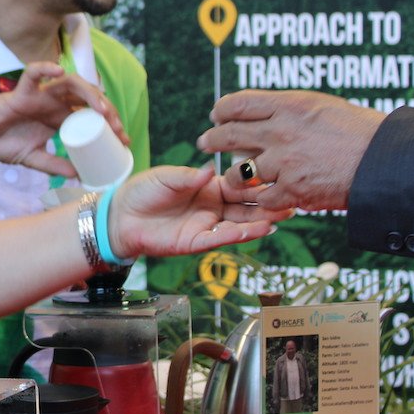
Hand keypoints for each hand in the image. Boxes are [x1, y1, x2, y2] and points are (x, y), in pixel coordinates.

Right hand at [0, 61, 127, 175]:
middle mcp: (53, 103)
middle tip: (116, 127)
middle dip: (106, 109)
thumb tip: (78, 176)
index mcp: (58, 117)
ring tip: (101, 108)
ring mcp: (39, 95)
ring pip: (70, 83)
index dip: (109, 125)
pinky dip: (45, 69)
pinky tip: (58, 72)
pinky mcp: (21, 92)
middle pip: (87, 97)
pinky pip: (33, 73)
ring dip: (89, 92)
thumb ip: (54, 165)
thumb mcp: (33, 158)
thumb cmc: (2, 143)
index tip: (123, 141)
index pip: (90, 115)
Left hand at [108, 165, 292, 258]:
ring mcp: (206, 226)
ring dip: (260, 221)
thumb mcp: (167, 177)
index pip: (239, 185)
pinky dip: (240, 235)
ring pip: (239, 224)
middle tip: (293, 200)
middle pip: (246, 206)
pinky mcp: (195, 242)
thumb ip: (189, 176)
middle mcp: (213, 208)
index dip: (258, 183)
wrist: (121, 216)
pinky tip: (257, 230)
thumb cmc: (143, 191)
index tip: (280, 177)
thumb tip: (210, 170)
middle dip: (269, 204)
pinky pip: (220, 239)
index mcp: (209, 188)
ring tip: (282, 215)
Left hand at [195, 90, 383, 210]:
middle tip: (205, 142)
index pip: (238, 103)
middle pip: (229, 135)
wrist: (387, 161)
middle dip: (212, 139)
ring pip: (240, 172)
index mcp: (289, 106)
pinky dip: (261, 200)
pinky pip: (262, 198)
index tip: (217, 115)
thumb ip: (290, 110)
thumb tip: (263, 113)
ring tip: (232, 177)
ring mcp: (285, 163)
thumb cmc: (360, 131)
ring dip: (234, 176)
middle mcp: (281, 132)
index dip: (222, 110)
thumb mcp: (323, 107)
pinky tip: (261, 198)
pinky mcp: (294, 190)